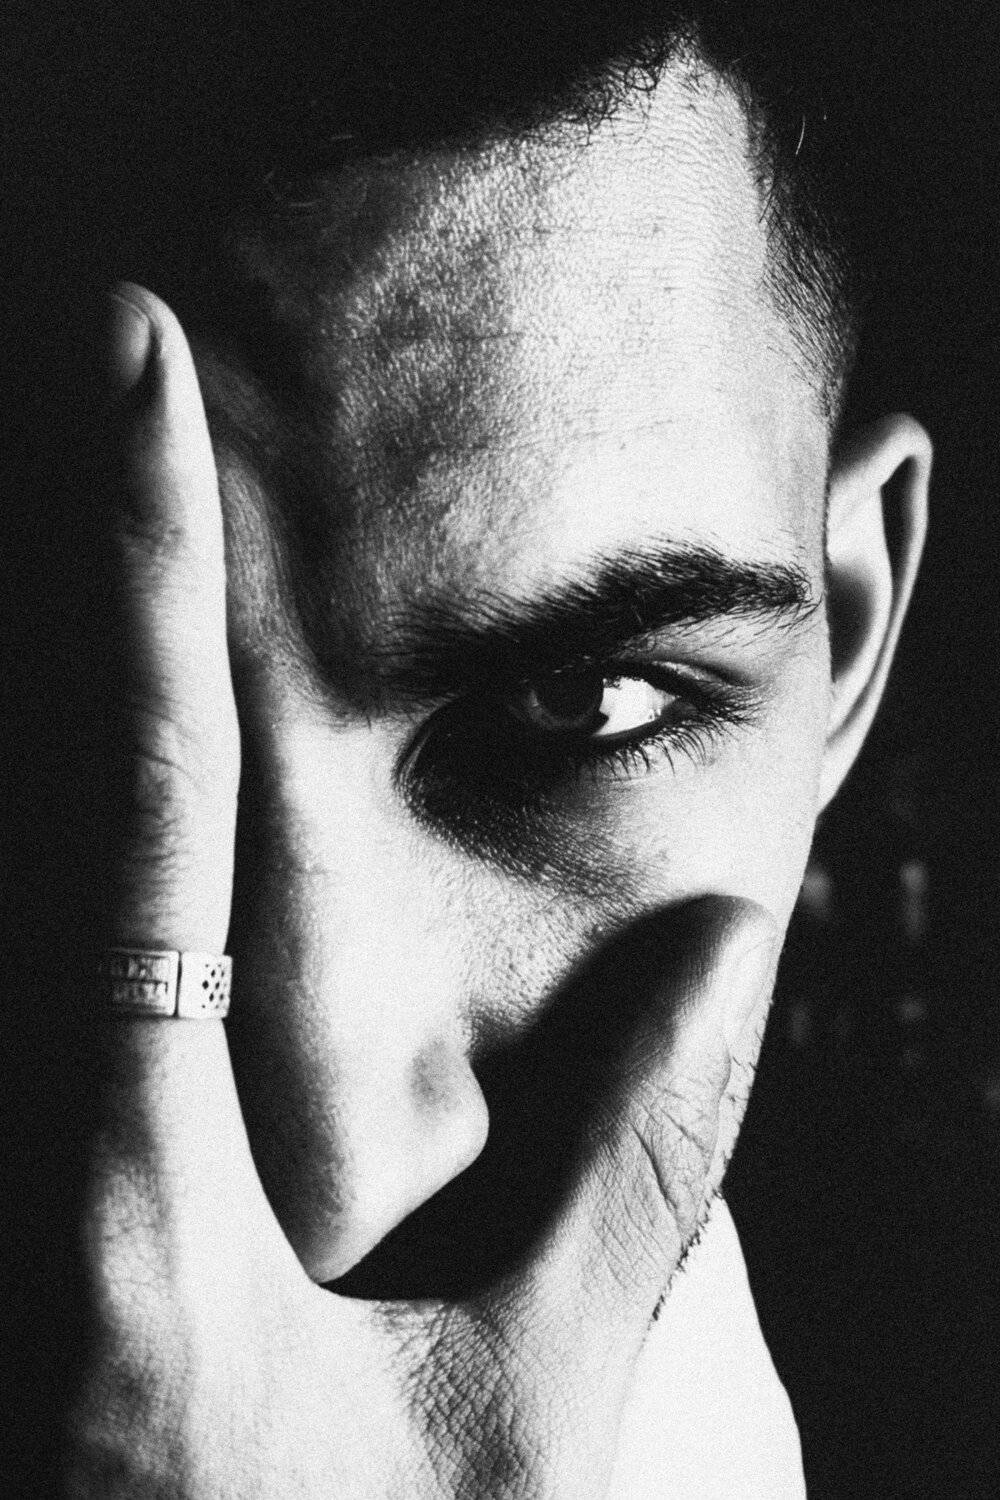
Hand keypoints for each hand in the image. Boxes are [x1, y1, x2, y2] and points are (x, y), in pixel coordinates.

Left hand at [55, 287, 777, 1497]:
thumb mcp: (513, 1430)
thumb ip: (627, 1181)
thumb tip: (720, 941)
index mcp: (123, 1181)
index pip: (141, 791)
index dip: (136, 562)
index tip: (131, 362)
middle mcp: (29, 1136)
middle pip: (44, 777)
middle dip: (74, 560)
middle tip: (112, 365)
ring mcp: (19, 1158)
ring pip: (42, 850)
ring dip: (84, 673)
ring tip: (134, 508)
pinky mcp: (42, 1187)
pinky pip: (65, 946)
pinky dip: (99, 803)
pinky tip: (143, 751)